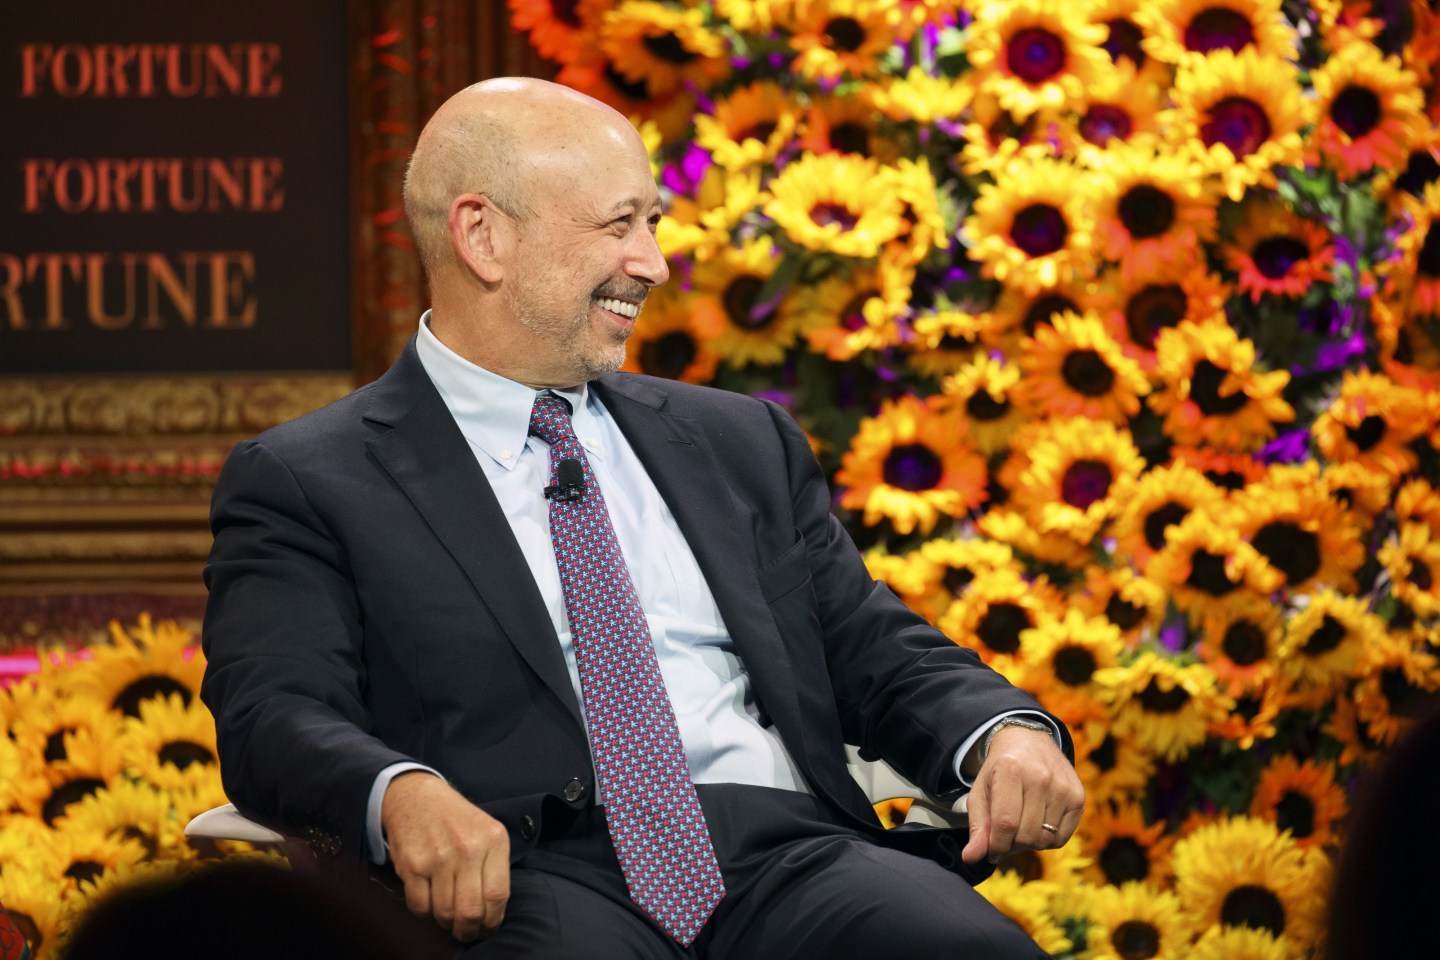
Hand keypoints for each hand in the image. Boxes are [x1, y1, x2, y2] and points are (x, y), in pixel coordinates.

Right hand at [381, 772, 510, 941]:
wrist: (417, 797)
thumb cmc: (456, 819)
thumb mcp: (487, 831)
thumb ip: (494, 867)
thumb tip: (492, 913)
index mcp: (493, 840)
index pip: (498, 895)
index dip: (492, 921)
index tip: (487, 928)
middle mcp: (468, 848)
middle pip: (471, 911)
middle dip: (468, 930)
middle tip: (466, 932)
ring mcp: (439, 857)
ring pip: (444, 913)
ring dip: (446, 922)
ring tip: (447, 914)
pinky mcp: (412, 865)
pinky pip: (420, 907)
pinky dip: (424, 912)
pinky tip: (429, 900)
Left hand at [960, 725, 1083, 865]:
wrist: (1029, 742)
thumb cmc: (1000, 771)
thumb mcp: (981, 792)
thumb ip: (977, 826)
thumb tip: (971, 858)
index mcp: (1011, 770)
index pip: (1005, 824)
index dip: (997, 846)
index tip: (991, 852)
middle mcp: (1041, 777)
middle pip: (1026, 835)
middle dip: (1012, 845)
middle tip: (1005, 836)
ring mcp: (1062, 787)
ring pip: (1044, 840)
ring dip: (1029, 843)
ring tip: (1020, 827)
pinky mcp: (1078, 796)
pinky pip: (1062, 838)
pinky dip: (1047, 840)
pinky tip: (1038, 824)